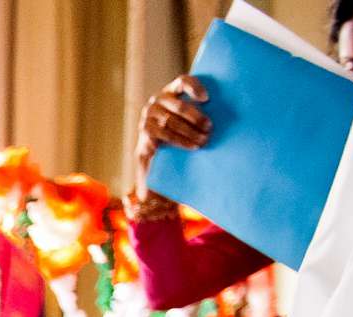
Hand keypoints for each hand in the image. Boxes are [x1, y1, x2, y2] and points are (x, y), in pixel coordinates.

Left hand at [134, 74, 209, 190]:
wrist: (165, 129)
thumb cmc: (161, 152)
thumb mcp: (152, 166)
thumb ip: (147, 180)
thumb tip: (143, 199)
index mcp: (145, 131)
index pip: (158, 133)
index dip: (178, 140)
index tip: (195, 147)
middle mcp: (149, 113)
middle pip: (170, 121)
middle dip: (190, 131)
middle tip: (207, 138)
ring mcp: (160, 98)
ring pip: (178, 105)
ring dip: (196, 117)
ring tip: (209, 126)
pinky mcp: (172, 86)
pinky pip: (183, 82)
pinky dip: (194, 88)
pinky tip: (206, 98)